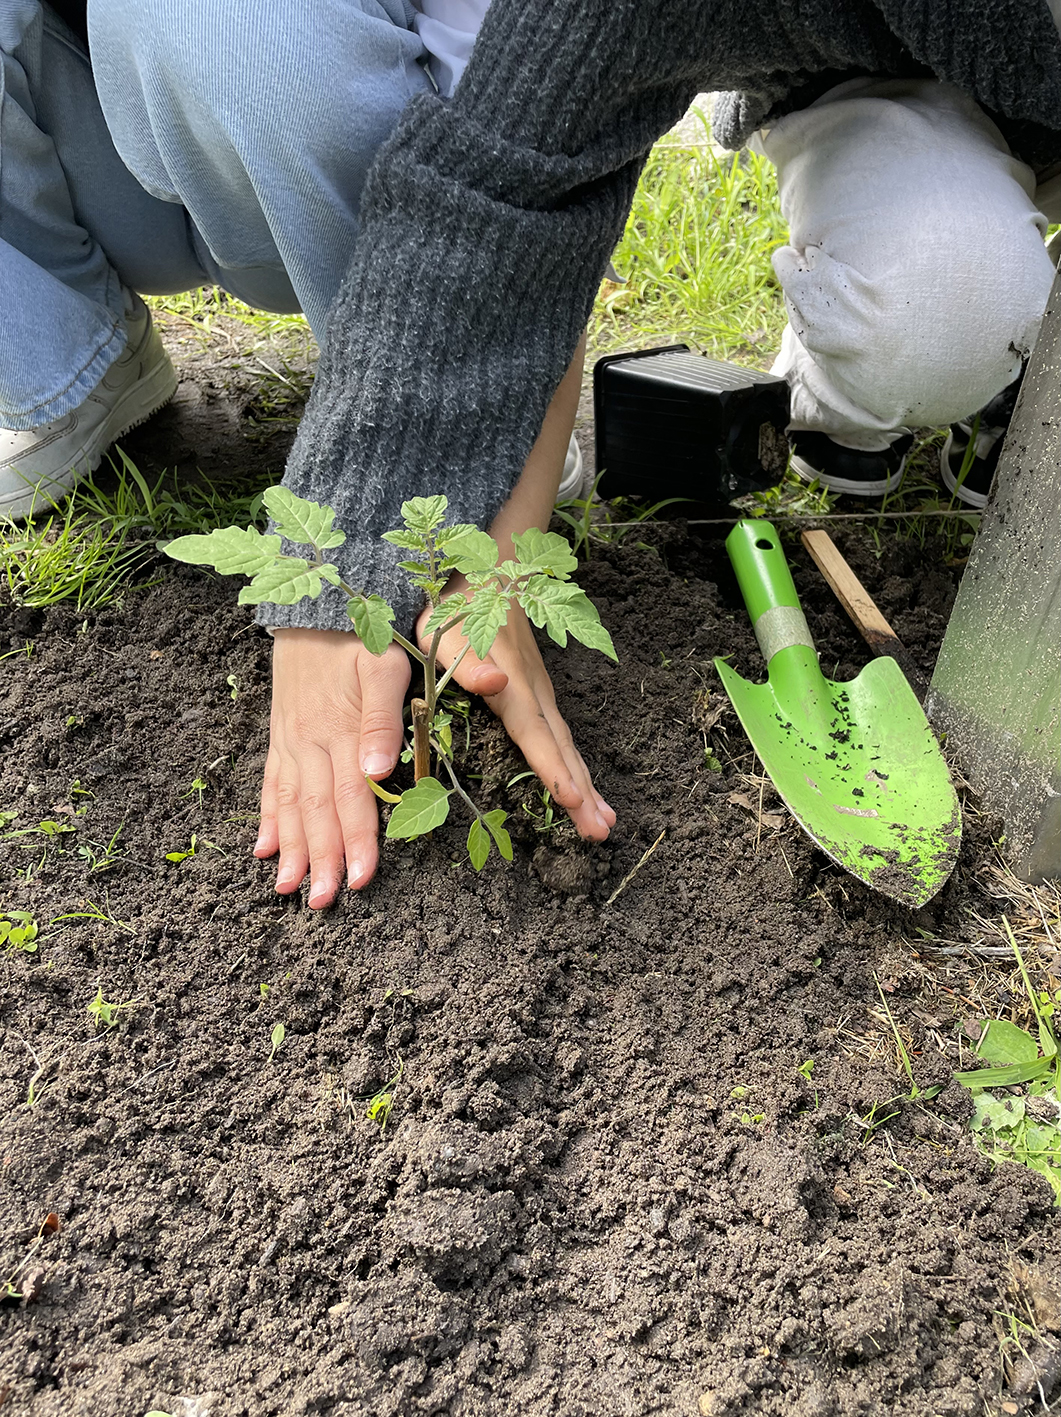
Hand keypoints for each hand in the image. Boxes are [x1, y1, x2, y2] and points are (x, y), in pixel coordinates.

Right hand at [254, 628, 410, 906]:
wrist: (312, 604)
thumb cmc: (360, 635)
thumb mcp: (384, 665)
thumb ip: (384, 719)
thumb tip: (378, 772)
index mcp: (340, 730)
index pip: (351, 798)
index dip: (358, 841)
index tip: (363, 879)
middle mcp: (309, 741)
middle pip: (316, 812)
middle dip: (322, 860)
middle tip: (324, 903)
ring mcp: (290, 740)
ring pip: (288, 804)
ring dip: (290, 849)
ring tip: (287, 888)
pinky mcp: (279, 734)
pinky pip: (269, 782)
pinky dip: (266, 817)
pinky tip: (263, 848)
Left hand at [417, 577, 615, 840]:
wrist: (491, 574)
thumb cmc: (457, 609)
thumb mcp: (447, 632)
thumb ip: (468, 662)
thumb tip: (497, 683)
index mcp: (511, 684)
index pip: (533, 733)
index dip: (550, 767)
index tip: (570, 798)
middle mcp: (534, 693)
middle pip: (560, 749)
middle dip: (581, 792)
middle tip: (601, 831)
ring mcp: (542, 694)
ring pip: (567, 746)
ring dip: (586, 785)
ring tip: (605, 823)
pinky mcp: (541, 695)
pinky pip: (561, 738)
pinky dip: (577, 767)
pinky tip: (585, 790)